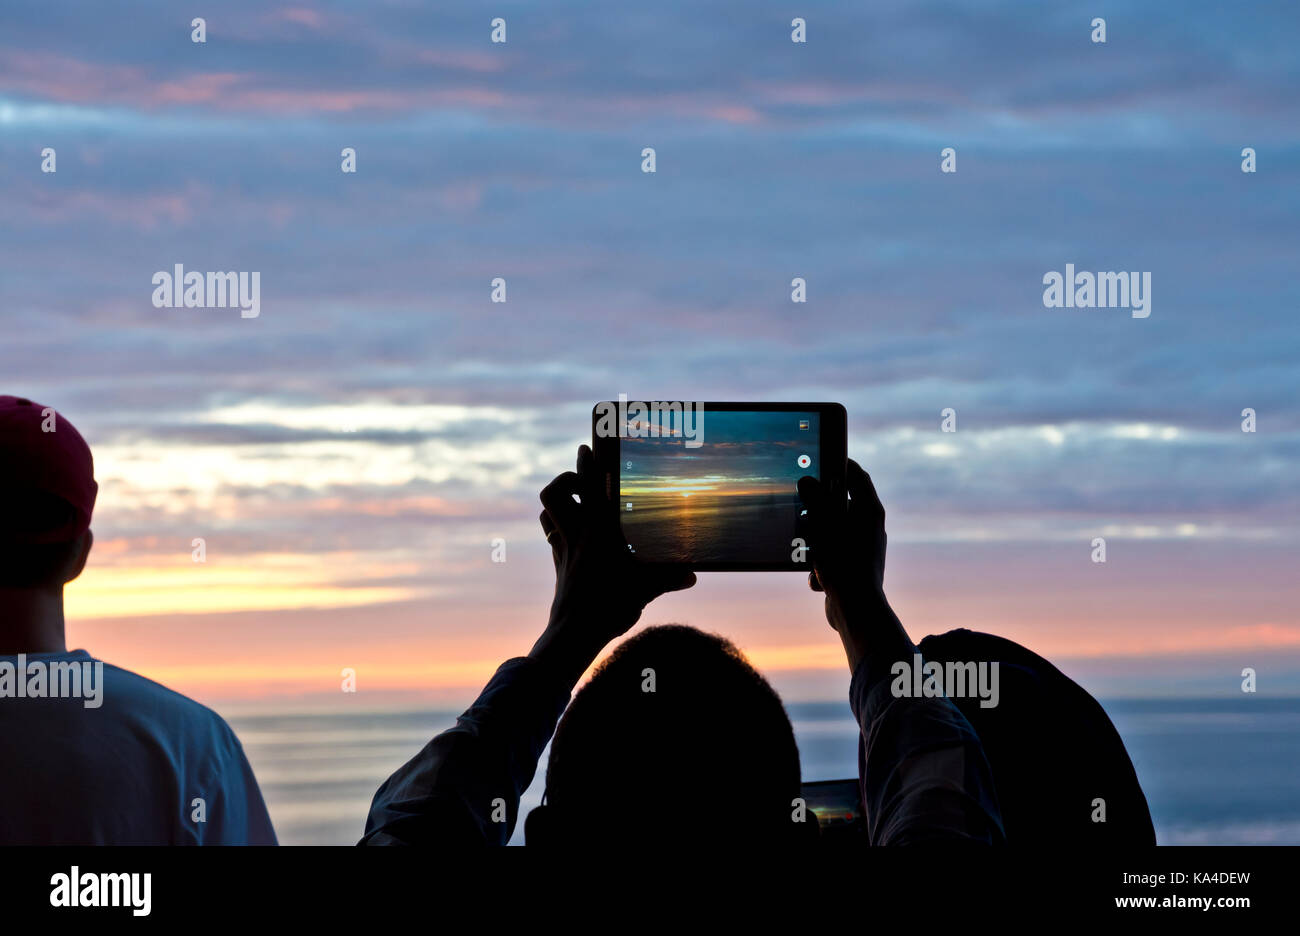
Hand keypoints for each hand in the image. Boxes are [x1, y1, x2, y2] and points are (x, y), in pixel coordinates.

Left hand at [529, 445, 695, 685]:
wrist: (574, 634)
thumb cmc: (610, 608)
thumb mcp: (645, 591)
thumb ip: (668, 578)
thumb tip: (692, 575)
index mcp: (599, 533)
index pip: (590, 487)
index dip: (588, 463)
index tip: (588, 445)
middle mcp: (577, 535)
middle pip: (556, 493)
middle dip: (566, 478)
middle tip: (582, 477)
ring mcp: (564, 549)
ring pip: (548, 511)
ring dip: (559, 499)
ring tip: (575, 497)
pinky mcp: (559, 564)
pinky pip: (551, 535)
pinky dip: (558, 525)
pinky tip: (572, 528)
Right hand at [797, 459, 911, 674]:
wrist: (856, 610)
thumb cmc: (843, 563)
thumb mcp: (823, 525)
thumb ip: (814, 500)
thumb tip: (807, 481)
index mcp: (870, 511)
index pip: (857, 476)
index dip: (841, 463)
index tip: (825, 456)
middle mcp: (870, 528)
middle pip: (841, 506)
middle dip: (819, 510)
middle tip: (802, 506)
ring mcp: (863, 549)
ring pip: (832, 534)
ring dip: (816, 541)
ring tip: (808, 551)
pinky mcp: (854, 568)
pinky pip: (832, 557)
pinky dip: (821, 565)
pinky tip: (818, 577)